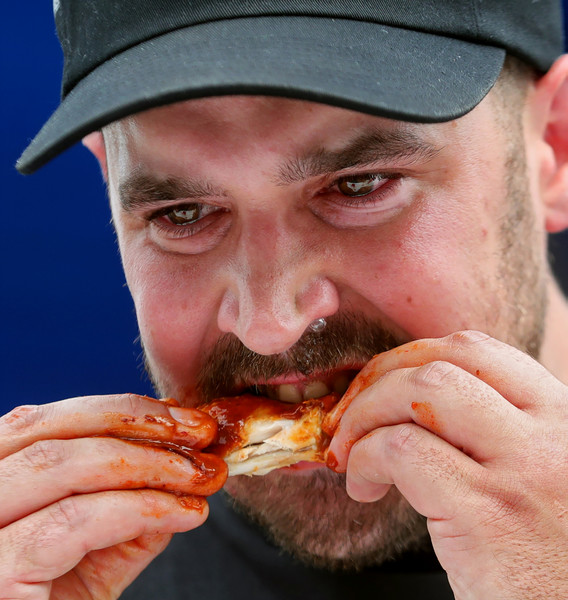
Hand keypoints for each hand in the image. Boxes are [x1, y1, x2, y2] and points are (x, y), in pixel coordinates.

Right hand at [0, 394, 226, 598]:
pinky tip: (184, 511)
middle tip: (199, 432)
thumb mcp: (91, 558)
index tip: (183, 418)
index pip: (43, 423)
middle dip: (136, 423)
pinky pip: (74, 522)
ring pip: (60, 465)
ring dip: (148, 462)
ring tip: (200, 474)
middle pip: (47, 431)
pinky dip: (140, 508)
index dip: (119, 410)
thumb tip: (181, 466)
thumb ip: (127, 512)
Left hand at [328, 331, 567, 598]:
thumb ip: (500, 431)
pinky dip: (364, 457)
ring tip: (350, 450)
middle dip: (379, 377)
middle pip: (444, 361)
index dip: (412, 358)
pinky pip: (401, 451)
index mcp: (565, 419)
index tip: (382, 385)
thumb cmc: (550, 560)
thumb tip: (412, 400)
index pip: (477, 350)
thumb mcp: (545, 475)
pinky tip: (364, 486)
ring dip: (365, 413)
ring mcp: (524, 472)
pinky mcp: (489, 517)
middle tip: (350, 413)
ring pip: (420, 392)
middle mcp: (554, 436)